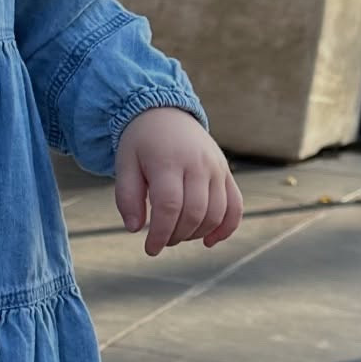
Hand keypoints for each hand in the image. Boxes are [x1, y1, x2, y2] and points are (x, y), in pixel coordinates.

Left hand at [115, 108, 242, 257]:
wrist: (164, 112)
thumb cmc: (141, 142)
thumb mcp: (124, 164)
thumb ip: (127, 196)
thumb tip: (135, 229)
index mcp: (168, 161)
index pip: (169, 206)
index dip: (160, 233)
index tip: (150, 249)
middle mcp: (197, 164)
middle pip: (194, 212)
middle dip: (176, 235)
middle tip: (161, 240)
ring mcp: (216, 167)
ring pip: (216, 213)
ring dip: (197, 233)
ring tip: (177, 234)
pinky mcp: (226, 172)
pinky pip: (235, 205)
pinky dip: (227, 227)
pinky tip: (209, 241)